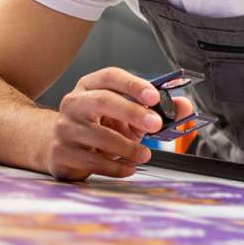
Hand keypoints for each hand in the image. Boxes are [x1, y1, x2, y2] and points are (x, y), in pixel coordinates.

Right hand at [44, 67, 191, 180]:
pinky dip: (116, 167)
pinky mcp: (61, 153)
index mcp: (90, 86)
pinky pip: (93, 162)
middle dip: (133, 113)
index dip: (133, 84)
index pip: (111, 76)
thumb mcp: (127, 115)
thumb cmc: (99, 126)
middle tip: (155, 125)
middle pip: (103, 101)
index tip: (154, 96)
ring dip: (128, 147)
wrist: (60, 147)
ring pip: (99, 136)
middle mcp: (74, 103)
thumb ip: (156, 109)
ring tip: (144, 154)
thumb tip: (184, 107)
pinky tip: (129, 168)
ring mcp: (65, 128)